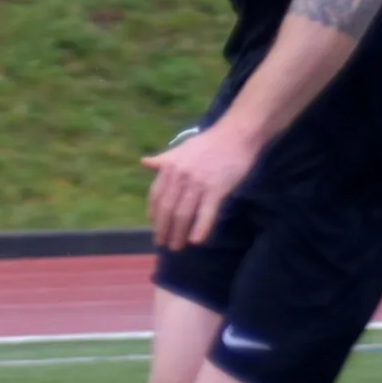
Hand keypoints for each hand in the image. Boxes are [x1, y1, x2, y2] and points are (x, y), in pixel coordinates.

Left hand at [141, 122, 260, 250]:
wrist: (237, 135)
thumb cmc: (209, 143)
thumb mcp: (181, 149)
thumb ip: (163, 160)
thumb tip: (144, 162)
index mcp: (169, 167)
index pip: (155, 196)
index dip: (154, 214)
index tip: (155, 227)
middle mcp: (180, 176)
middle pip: (167, 209)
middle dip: (163, 229)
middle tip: (162, 244)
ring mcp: (198, 183)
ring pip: (183, 214)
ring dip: (178, 234)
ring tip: (176, 247)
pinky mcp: (217, 189)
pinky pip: (206, 213)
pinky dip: (200, 228)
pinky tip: (196, 241)